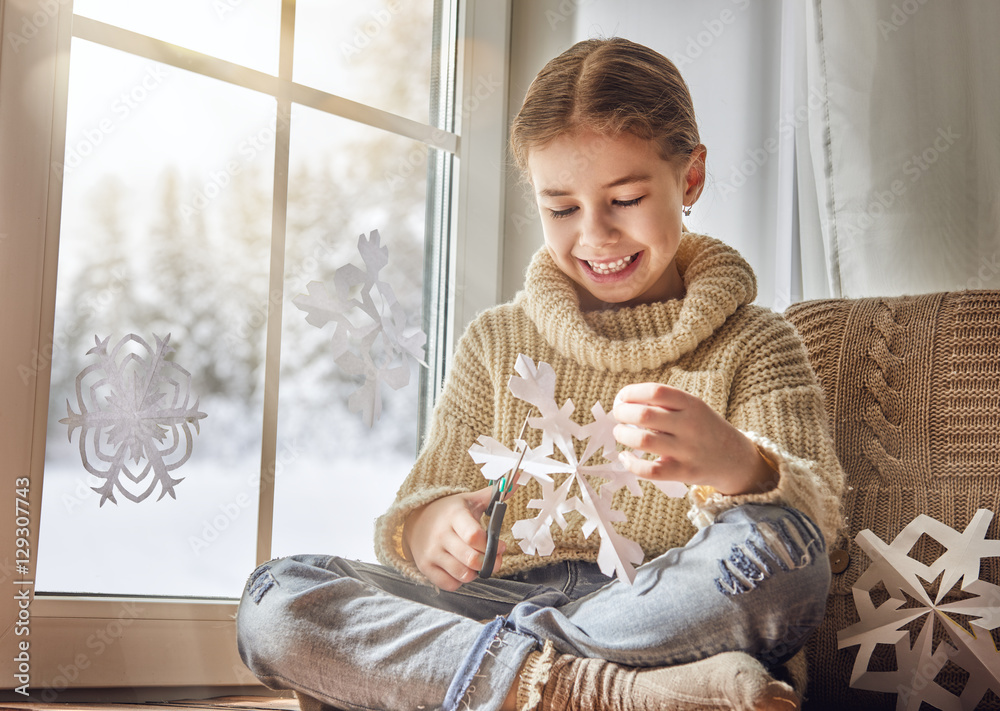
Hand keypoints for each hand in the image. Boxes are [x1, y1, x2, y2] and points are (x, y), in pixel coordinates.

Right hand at [402, 487, 505, 590]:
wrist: (416, 519)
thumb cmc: (448, 511)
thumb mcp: (469, 500)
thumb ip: (493, 495)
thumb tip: (516, 482)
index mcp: (454, 516)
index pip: (474, 536)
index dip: (492, 545)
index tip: (500, 545)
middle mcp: (440, 535)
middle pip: (471, 559)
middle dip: (489, 562)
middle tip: (494, 559)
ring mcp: (431, 552)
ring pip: (462, 574)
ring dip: (475, 573)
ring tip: (477, 563)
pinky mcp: (425, 567)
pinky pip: (449, 584)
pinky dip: (460, 581)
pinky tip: (462, 569)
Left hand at [612, 383, 777, 495]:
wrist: (735, 459)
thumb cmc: (705, 429)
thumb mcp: (693, 408)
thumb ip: (666, 404)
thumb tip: (625, 402)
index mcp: (692, 404)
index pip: (655, 392)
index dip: (631, 393)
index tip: (622, 397)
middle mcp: (690, 425)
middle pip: (644, 415)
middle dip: (622, 413)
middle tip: (618, 415)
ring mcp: (688, 450)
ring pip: (643, 441)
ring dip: (623, 435)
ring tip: (620, 433)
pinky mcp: (684, 472)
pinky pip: (651, 470)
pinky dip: (631, 464)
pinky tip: (625, 457)